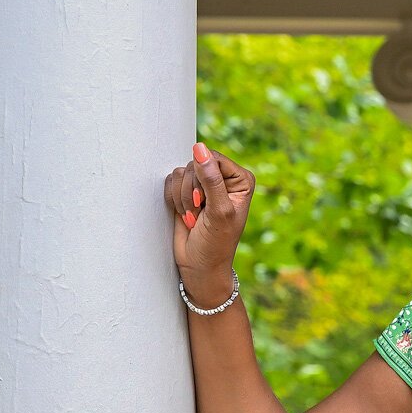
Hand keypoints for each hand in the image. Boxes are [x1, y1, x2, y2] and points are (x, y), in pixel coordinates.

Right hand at [165, 142, 254, 296]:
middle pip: (195, 163)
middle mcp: (223, 178)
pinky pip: (170, 181)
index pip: (213, 158)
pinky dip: (173, 199)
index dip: (203, 179)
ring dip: (182, 198)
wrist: (199, 264)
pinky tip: (184, 215)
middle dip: (191, 191)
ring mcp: (203, 184)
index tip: (206, 201)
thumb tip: (200, 148)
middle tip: (200, 213)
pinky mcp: (185, 191)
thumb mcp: (218, 211)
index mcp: (241, 179)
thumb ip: (210, 179)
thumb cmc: (216, 243)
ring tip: (194, 217)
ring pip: (181, 172)